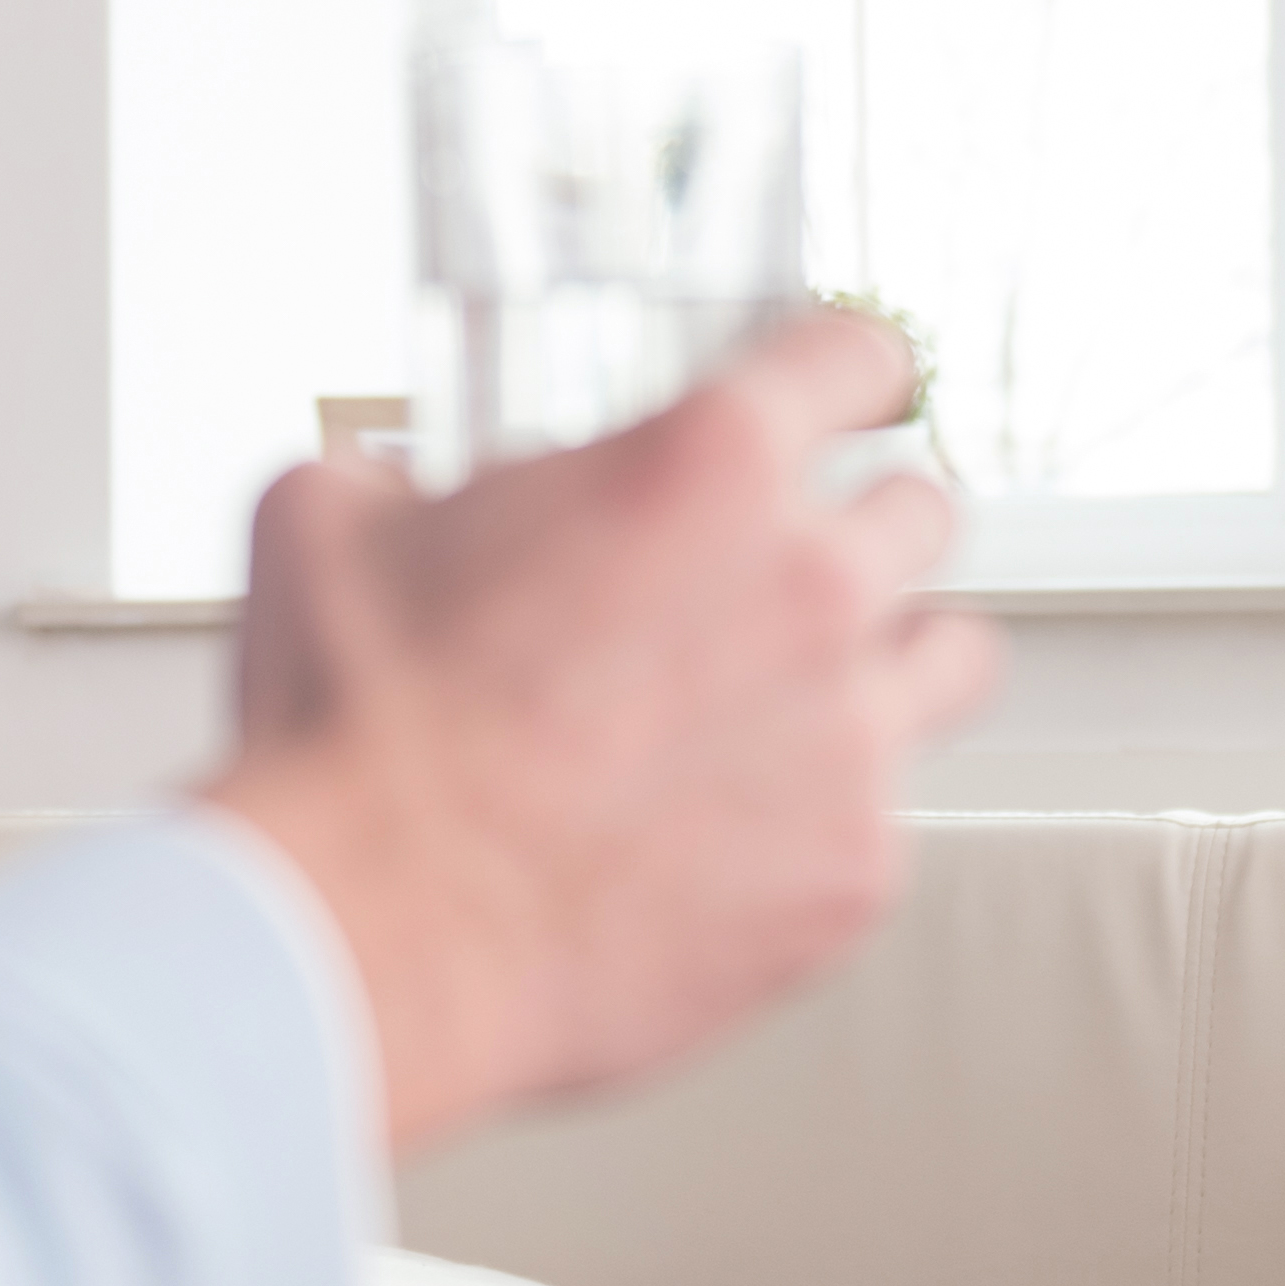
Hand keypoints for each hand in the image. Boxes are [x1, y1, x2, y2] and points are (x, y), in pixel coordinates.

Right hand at [203, 312, 998, 1156]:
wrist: (371, 926)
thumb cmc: (356, 738)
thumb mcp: (331, 523)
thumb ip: (408, 478)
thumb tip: (399, 495)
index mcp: (704, 465)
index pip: (852, 359)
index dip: (849, 372)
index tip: (855, 390)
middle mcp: (808, 584)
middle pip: (923, 510)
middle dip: (862, 529)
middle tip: (799, 571)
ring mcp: (849, 732)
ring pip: (953, 656)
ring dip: (895, 662)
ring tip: (819, 697)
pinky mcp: (854, 867)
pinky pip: (888, 816)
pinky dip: (826, 818)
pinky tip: (742, 832)